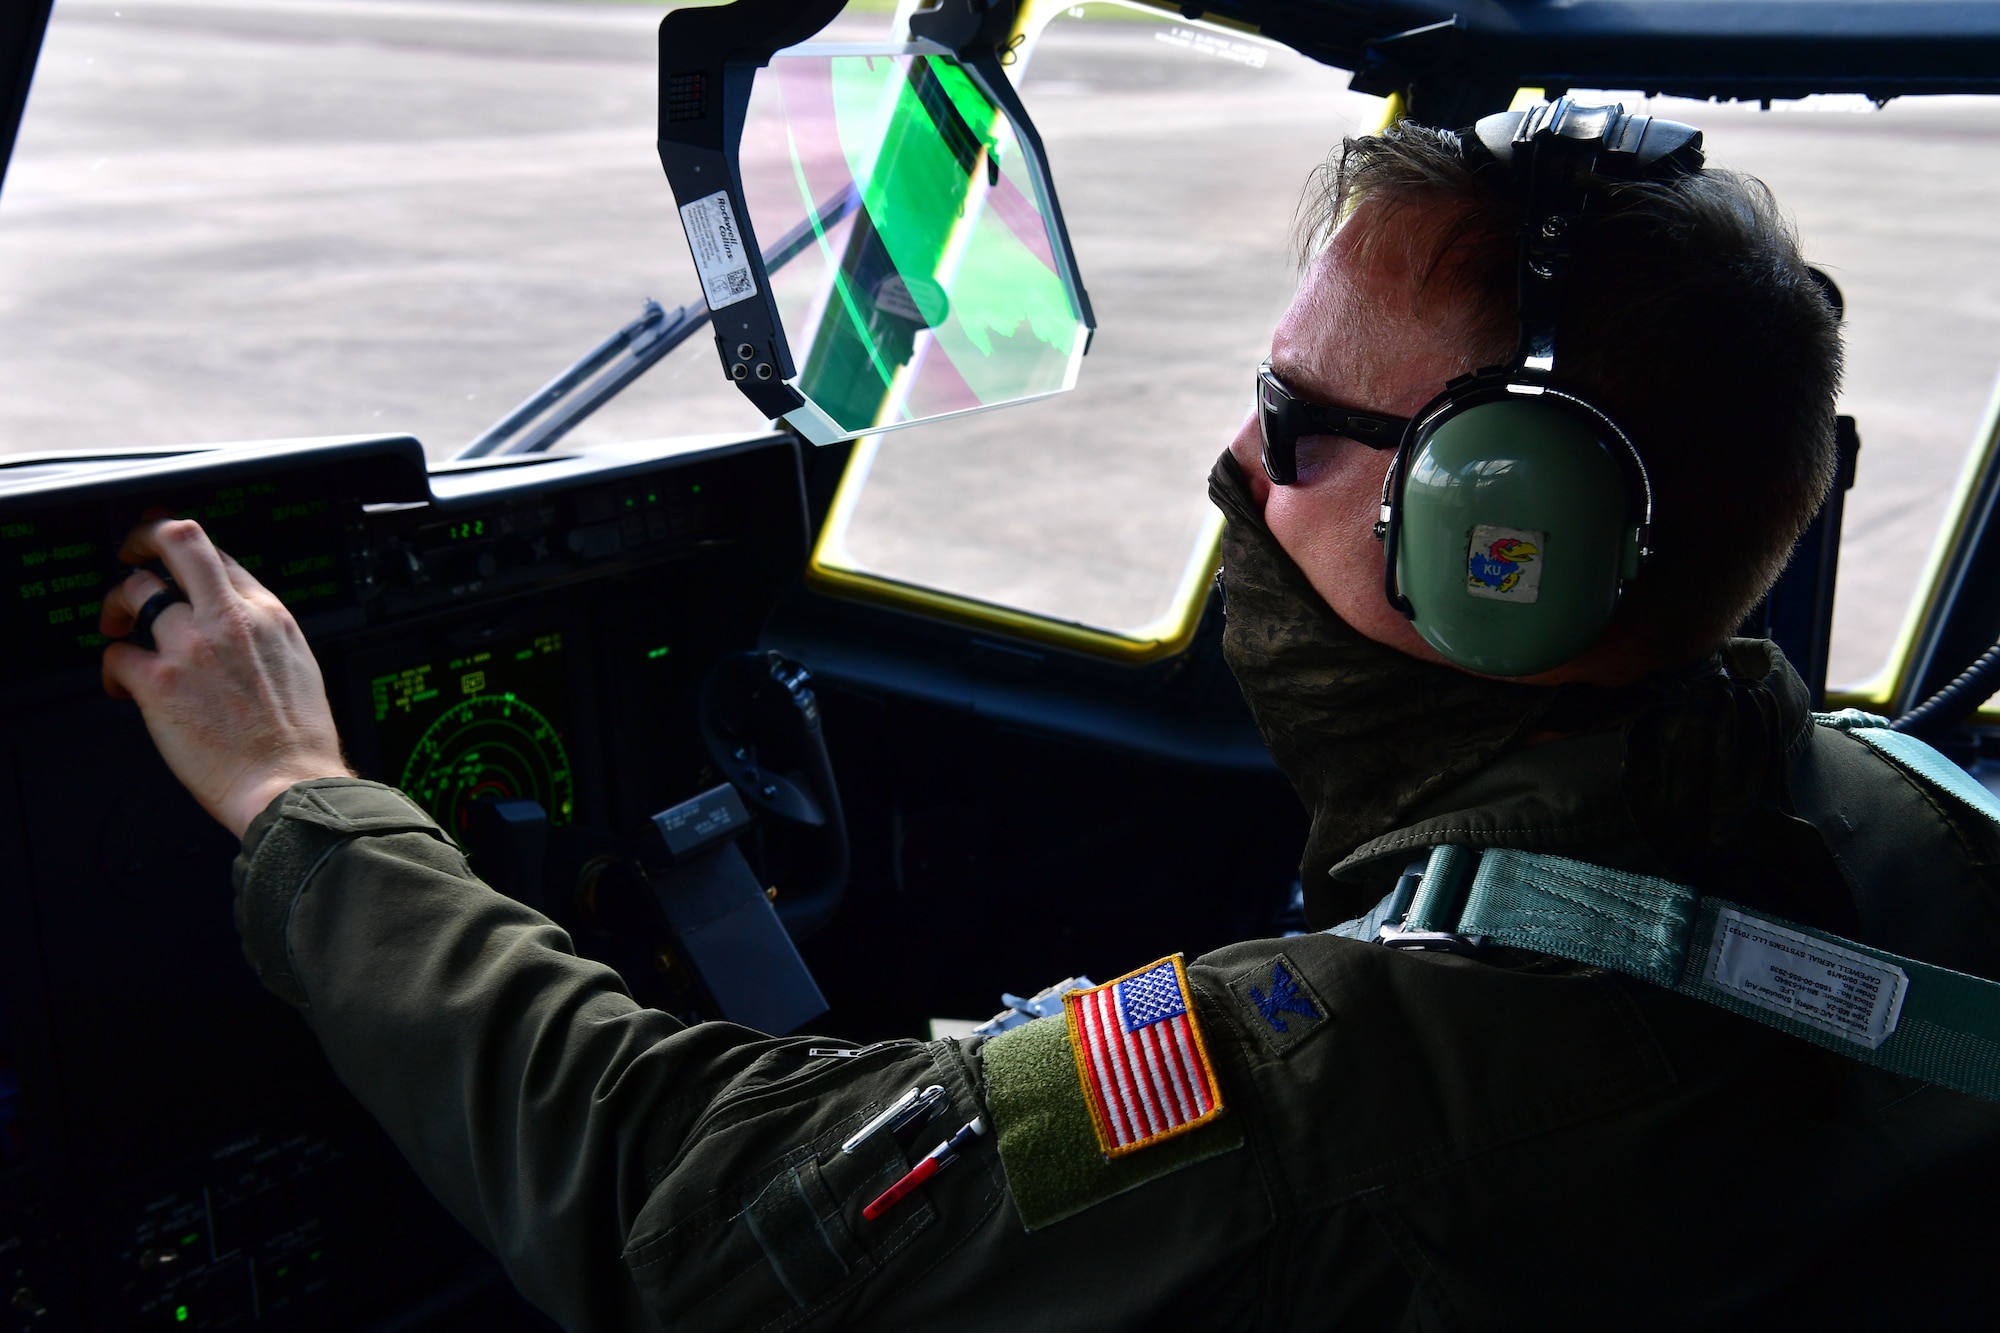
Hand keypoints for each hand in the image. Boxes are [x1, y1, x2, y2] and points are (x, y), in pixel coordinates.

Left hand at [100, 515, 352, 837]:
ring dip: (117, 606)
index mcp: (269, 614)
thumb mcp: (298, 664)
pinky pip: (116, 653)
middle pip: (178, 539)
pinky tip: (125, 688)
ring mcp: (192, 646)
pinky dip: (114, 670)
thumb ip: (263, 634)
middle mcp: (230, 619)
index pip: (219, 556)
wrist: (290, 784)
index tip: (168, 561)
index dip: (187, 553)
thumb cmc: (299, 741)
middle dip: (143, 537)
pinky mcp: (159, 682)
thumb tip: (234, 626)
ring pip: (135, 590)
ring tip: (116, 628)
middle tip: (130, 553)